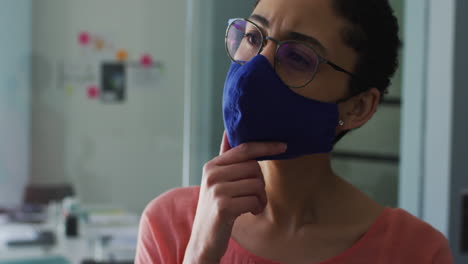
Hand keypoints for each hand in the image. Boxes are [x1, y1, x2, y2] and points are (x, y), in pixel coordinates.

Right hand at [183, 132, 286, 263]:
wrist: (204, 239)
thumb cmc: (217, 208)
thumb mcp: (217, 181)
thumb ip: (225, 159)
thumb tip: (227, 132)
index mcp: (212, 165)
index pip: (243, 149)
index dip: (265, 146)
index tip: (284, 146)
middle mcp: (212, 174)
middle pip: (253, 167)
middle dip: (260, 183)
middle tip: (254, 195)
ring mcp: (216, 190)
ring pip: (256, 184)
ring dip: (260, 198)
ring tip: (251, 205)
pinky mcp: (223, 206)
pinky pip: (254, 200)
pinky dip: (256, 208)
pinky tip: (248, 212)